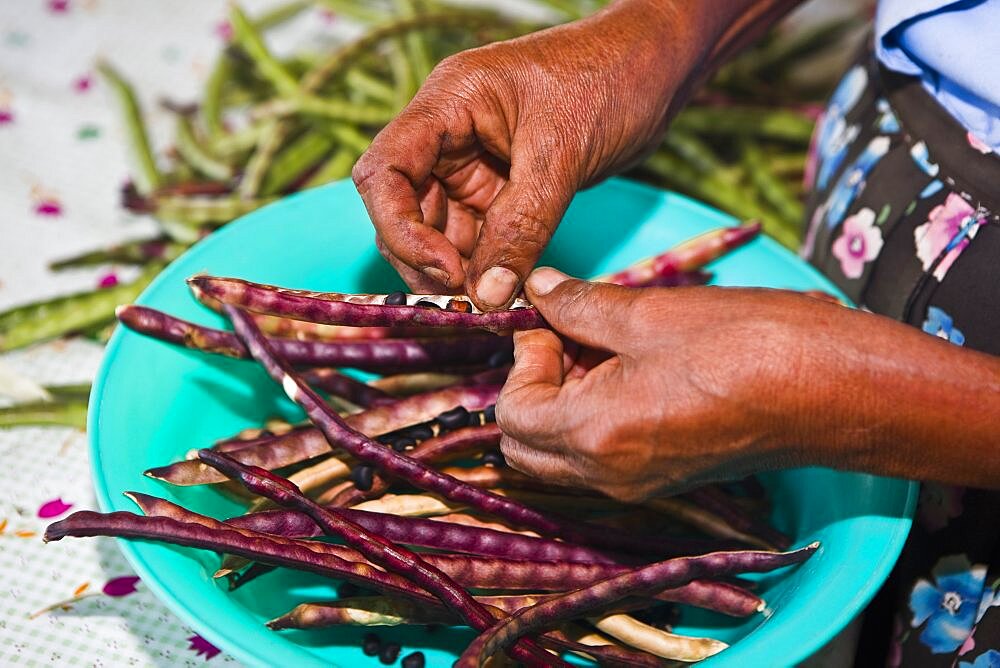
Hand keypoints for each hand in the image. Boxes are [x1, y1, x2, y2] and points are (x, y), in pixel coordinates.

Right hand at [352, 1, 706, 308]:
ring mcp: (473, 164)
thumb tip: (485, 296)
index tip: (445, 271)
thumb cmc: (612, 78)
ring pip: (440, 231)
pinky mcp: (502, 189)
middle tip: (470, 302)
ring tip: (492, 303)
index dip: (399, 229)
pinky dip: (488, 268)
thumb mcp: (562, 156)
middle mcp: (448, 135)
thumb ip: (521, 227)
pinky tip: (507, 290)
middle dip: (427, 261)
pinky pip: (478, 237)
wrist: (661, 66)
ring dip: (458, 272)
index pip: (385, 172)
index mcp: (448, 105)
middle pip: (403, 210)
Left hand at [495, 268, 810, 500]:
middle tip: (570, 335)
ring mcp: (638, 484)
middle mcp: (609, 475)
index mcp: (594, 435)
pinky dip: (594, 416)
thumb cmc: (748, 344)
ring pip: (560, 452)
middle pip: (525, 444)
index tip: (554, 320)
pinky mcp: (665, 478)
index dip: (523, 360)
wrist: (837, 390)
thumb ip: (578, 305)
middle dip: (533, 385)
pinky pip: (600, 457)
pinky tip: (631, 369)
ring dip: (562, 400)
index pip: (509, 414)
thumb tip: (538, 288)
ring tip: (605, 346)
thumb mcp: (650, 313)